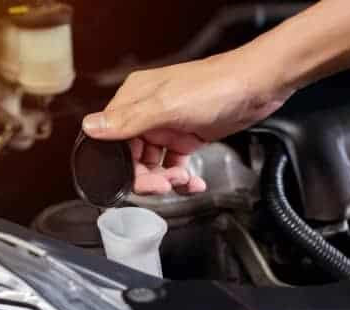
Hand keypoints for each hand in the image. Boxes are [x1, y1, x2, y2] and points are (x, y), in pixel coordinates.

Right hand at [83, 47, 292, 194]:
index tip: (139, 180)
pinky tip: (192, 182)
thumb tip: (92, 127)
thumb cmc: (218, 85)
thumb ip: (128, 120)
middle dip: (147, 176)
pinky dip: (181, 176)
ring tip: (182, 181)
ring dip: (165, 179)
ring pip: (153, 163)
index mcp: (135, 98)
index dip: (123, 165)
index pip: (112, 139)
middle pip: (132, 156)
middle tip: (165, 185)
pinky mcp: (187, 135)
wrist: (258, 85)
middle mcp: (147, 111)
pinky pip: (174, 163)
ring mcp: (168, 124)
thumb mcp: (167, 106)